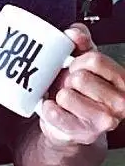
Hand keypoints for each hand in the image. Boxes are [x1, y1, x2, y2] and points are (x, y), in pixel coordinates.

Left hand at [38, 23, 124, 145]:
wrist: (72, 124)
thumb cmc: (81, 91)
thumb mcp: (85, 62)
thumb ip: (81, 41)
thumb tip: (74, 32)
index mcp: (122, 81)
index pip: (94, 60)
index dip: (79, 61)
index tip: (78, 68)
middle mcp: (120, 103)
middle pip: (79, 78)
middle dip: (68, 79)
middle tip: (72, 87)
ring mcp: (103, 121)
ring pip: (66, 95)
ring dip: (59, 95)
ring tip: (66, 100)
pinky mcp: (82, 132)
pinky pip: (53, 112)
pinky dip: (48, 109)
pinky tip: (57, 110)